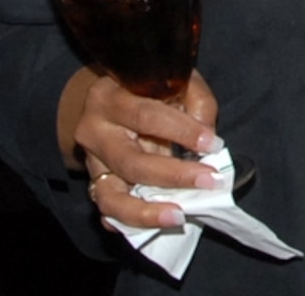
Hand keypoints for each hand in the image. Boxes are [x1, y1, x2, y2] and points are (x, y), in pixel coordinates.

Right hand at [70, 70, 220, 230]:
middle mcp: (94, 132)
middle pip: (131, 161)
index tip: (212, 143)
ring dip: (146, 212)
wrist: (109, 101)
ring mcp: (91, 164)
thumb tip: (209, 140)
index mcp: (109, 97)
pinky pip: (108, 212)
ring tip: (178, 216)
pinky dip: (130, 222)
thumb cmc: (148, 89)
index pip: (146, 116)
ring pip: (111, 197)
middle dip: (173, 175)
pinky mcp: (95, 186)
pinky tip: (154, 224)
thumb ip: (195, 102)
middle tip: (209, 180)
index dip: (182, 131)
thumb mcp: (173, 81)